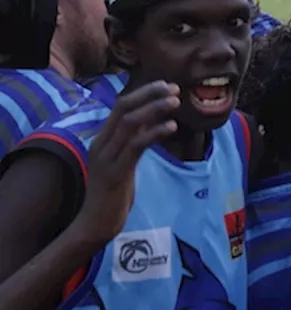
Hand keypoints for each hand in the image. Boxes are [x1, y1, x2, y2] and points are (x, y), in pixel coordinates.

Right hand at [75, 81, 179, 244]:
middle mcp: (101, 144)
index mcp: (102, 139)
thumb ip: (133, 141)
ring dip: (154, 109)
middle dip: (149, 94)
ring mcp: (107, 158)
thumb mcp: (124, 162)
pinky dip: (153, 133)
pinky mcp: (116, 173)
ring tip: (176, 102)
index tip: (167, 86)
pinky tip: (171, 126)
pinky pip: (135, 146)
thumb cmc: (113, 193)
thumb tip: (152, 120)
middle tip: (175, 88)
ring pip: (129, 123)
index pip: (120, 106)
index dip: (144, 93)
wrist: (96, 223)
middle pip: (123, 108)